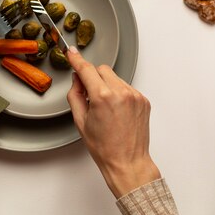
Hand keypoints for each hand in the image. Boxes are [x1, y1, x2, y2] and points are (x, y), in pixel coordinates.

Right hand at [66, 46, 160, 197]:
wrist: (128, 162)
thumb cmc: (105, 147)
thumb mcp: (80, 121)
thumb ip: (75, 95)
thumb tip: (77, 79)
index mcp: (102, 97)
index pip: (86, 69)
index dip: (77, 59)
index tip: (72, 52)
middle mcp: (121, 93)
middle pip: (102, 69)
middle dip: (93, 77)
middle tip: (89, 94)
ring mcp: (135, 95)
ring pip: (115, 77)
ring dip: (107, 85)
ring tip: (105, 108)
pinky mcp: (143, 100)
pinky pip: (126, 87)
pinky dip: (118, 93)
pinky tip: (116, 110)